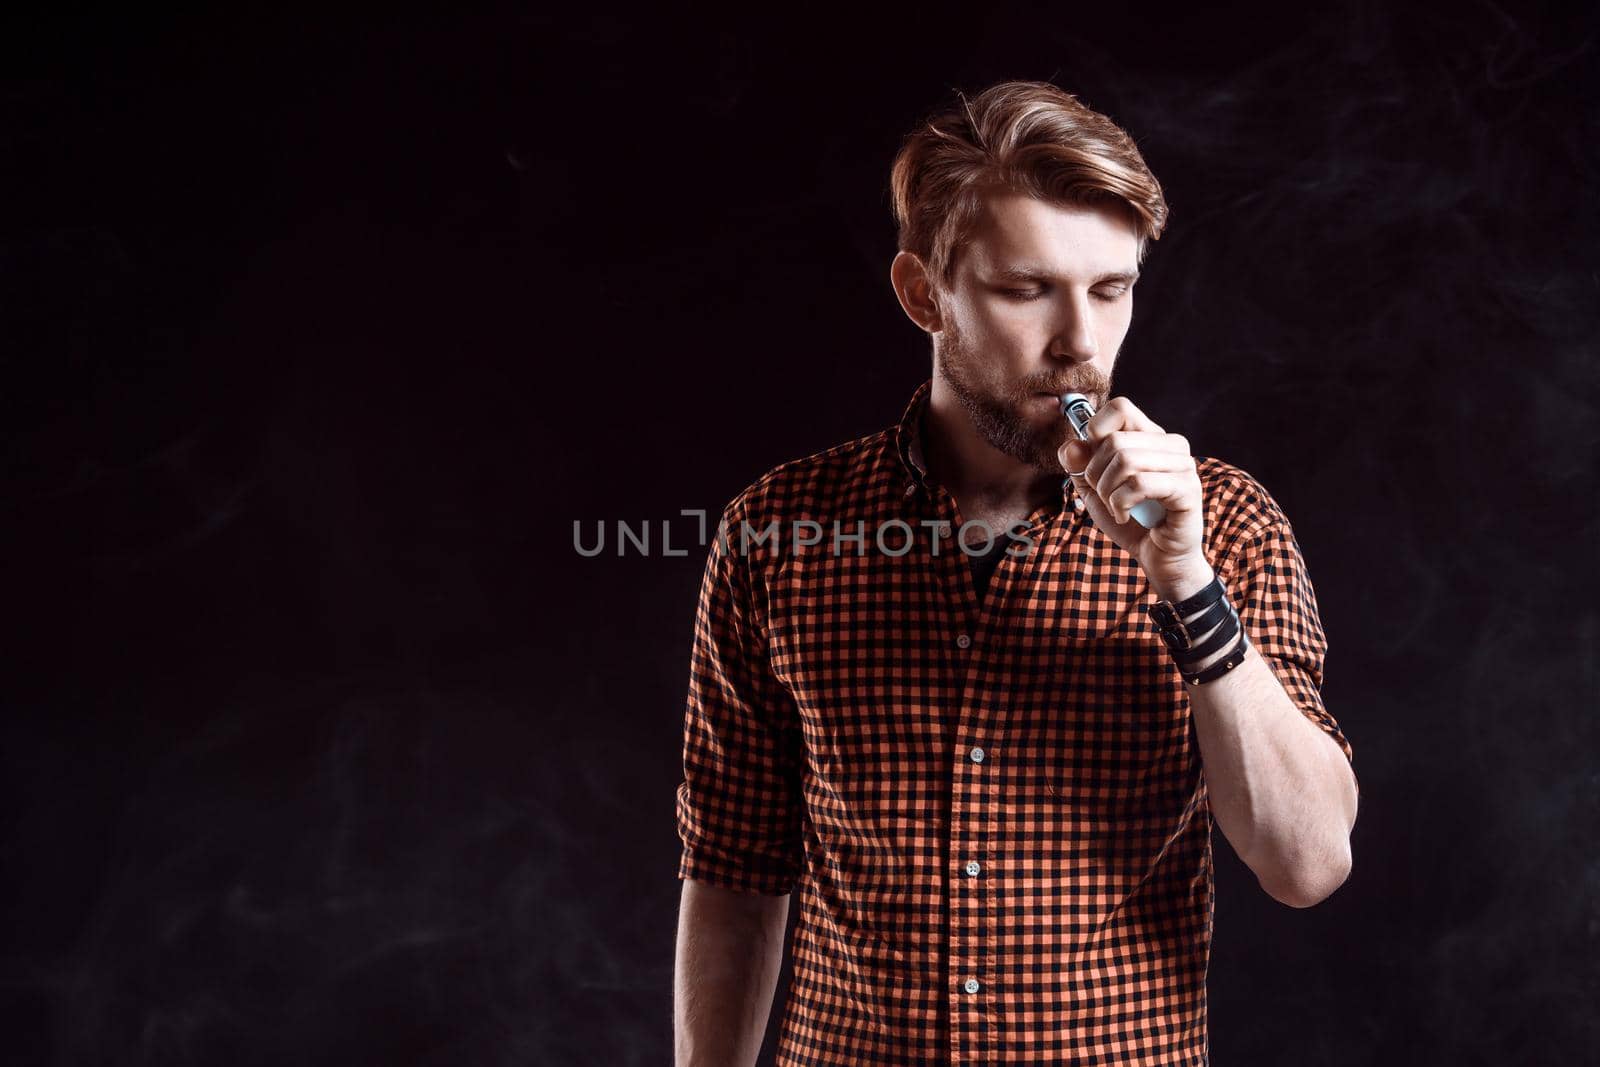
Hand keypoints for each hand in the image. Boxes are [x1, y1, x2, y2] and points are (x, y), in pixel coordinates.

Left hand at [1057, 396, 1212, 600]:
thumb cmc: (1131, 521)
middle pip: (1115, 439)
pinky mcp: (1187, 489)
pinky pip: (1139, 484)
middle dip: (1096, 474)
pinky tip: (1125, 516)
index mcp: (1150, 437)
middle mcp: (1171, 445)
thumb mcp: (1095, 490)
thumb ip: (1080, 466)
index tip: (1092, 461)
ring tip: (1115, 507)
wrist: (1159, 558)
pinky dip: (1121, 504)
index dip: (1096, 430)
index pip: (1120, 407)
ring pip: (1126, 459)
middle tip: (1104, 496)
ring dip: (1108, 491)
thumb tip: (1070, 446)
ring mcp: (1183, 465)